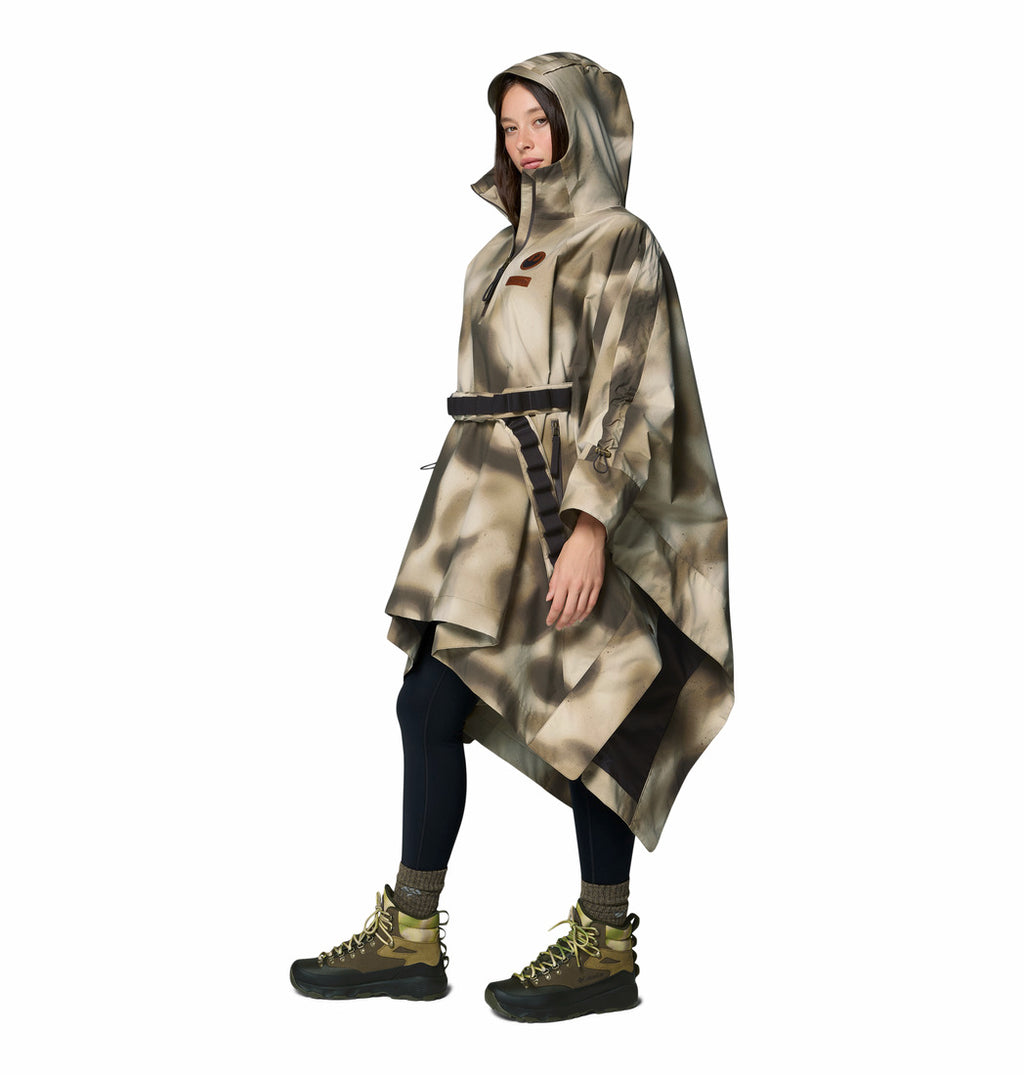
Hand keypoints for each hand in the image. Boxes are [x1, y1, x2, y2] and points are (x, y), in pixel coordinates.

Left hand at [545, 512, 606, 629]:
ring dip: (574, 619)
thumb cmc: (572, 549)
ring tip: (569, 623)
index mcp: (564, 580)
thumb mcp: (558, 564)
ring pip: (581, 609)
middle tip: (559, 626)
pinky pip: (592, 602)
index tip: (549, 622)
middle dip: (562, 621)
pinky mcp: (597, 584)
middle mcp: (576, 585)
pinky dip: (586, 612)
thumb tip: (549, 598)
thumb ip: (554, 583)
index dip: (552, 616)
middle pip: (569, 610)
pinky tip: (582, 616)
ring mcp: (588, 585)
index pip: (557, 605)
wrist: (589, 539)